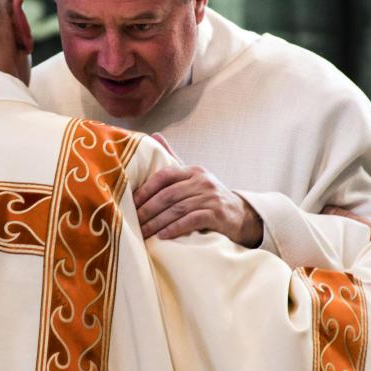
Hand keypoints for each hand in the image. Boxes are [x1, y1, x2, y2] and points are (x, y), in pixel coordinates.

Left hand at [134, 133, 263, 246]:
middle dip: (147, 210)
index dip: (145, 189)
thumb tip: (155, 135)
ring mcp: (210, 197)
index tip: (130, 203)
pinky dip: (175, 228)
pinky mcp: (217, 214)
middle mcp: (202, 181)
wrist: (241, 215)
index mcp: (193, 170)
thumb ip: (173, 159)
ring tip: (144, 232)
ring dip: (157, 222)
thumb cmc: (209, 196)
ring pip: (177, 209)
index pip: (164, 175)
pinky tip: (163, 235)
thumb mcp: (193, 176)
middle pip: (168, 195)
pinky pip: (191, 220)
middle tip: (134, 222)